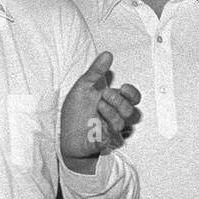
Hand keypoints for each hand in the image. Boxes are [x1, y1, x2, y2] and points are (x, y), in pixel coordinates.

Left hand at [59, 51, 141, 171]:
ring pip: (120, 123)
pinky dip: (102, 133)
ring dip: (110, 113)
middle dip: (119, 101)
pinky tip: (95, 126)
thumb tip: (107, 55)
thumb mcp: (83, 86)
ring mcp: (109, 131)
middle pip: (131, 111)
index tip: (122, 87)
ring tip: (98, 107)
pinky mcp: (101, 143)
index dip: (132, 93)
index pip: (133, 99)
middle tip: (105, 95)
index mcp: (113, 103)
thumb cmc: (76, 113)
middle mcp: (114, 117)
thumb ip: (96, 71)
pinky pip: (107, 140)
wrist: (64, 135)